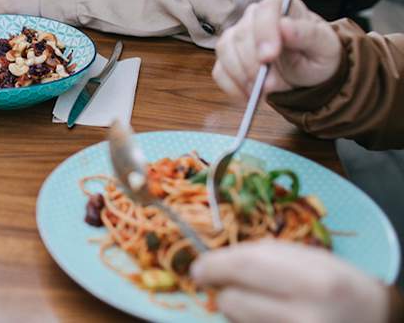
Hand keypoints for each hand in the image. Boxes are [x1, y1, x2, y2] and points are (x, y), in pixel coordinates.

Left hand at [191, 240, 389, 322]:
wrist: (373, 322)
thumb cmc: (338, 283)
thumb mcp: (309, 258)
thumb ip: (262, 256)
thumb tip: (214, 261)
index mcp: (313, 282)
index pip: (243, 268)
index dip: (213, 266)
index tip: (197, 267)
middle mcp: (304, 318)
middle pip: (231, 301)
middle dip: (223, 289)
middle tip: (227, 283)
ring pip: (235, 321)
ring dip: (235, 308)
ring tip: (260, 301)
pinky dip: (248, 321)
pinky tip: (266, 315)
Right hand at [213, 0, 341, 99]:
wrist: (307, 72)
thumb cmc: (316, 54)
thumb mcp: (324, 46)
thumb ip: (308, 34)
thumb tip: (285, 26)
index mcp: (279, 7)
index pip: (265, 12)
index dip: (264, 33)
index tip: (269, 57)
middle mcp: (254, 17)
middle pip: (242, 34)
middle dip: (252, 63)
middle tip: (269, 85)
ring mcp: (237, 35)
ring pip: (225, 50)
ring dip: (241, 75)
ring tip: (261, 91)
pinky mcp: (228, 57)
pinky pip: (219, 70)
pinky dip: (231, 86)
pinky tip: (247, 95)